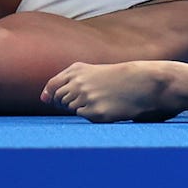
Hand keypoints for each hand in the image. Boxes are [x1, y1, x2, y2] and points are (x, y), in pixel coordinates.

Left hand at [41, 60, 179, 122]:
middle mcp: (78, 84)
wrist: (144, 83)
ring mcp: (86, 99)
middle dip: (70, 102)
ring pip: (72, 108)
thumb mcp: (92, 71)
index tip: (62, 99)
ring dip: (83, 106)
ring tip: (102, 99)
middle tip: (91, 97)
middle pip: (61, 100)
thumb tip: (43, 98)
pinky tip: (108, 106)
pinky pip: (85, 116)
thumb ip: (66, 80)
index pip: (52, 86)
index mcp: (77, 70)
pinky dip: (93, 114)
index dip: (53, 95)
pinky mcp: (96, 113)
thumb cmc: (118, 78)